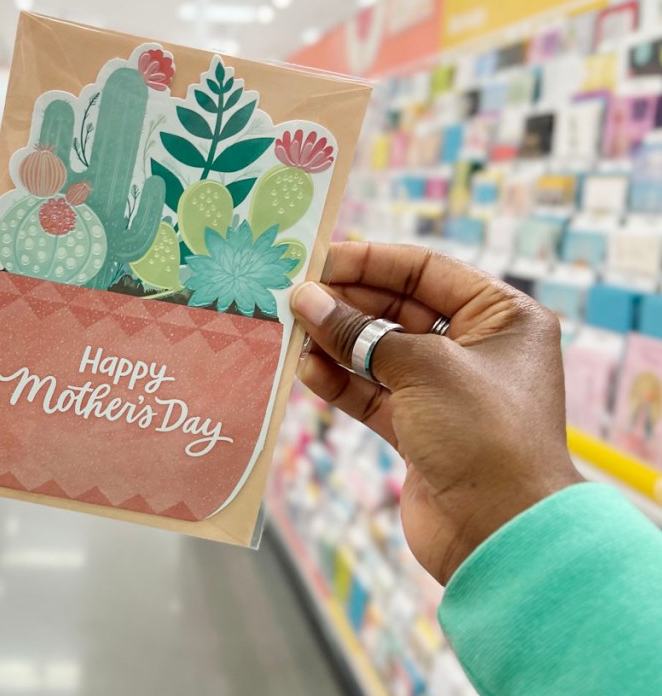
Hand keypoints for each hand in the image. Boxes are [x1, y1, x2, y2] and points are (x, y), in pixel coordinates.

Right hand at [290, 243, 582, 584]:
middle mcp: (476, 348)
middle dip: (346, 305)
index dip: (371, 262)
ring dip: (335, 343)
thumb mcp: (422, 367)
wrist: (500, 533)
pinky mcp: (419, 430)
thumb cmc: (482, 434)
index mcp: (502, 317)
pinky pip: (372, 393)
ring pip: (378, 353)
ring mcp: (445, 391)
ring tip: (293, 332)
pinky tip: (307, 371)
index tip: (319, 260)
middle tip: (295, 298)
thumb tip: (306, 299)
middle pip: (398, 310)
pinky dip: (340, 383)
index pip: (426, 271)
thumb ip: (358, 331)